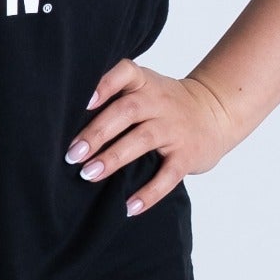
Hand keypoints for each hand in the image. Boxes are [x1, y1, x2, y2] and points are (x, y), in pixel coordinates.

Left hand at [65, 59, 240, 216]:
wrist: (216, 111)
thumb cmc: (164, 103)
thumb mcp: (145, 87)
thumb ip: (114, 96)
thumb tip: (63, 122)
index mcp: (144, 82)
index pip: (125, 72)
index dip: (104, 84)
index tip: (83, 102)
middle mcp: (159, 102)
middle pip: (126, 111)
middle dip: (97, 133)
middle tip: (72, 154)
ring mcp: (175, 128)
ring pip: (143, 140)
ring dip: (113, 159)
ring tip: (88, 174)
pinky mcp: (187, 155)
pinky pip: (168, 176)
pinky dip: (149, 193)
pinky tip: (129, 207)